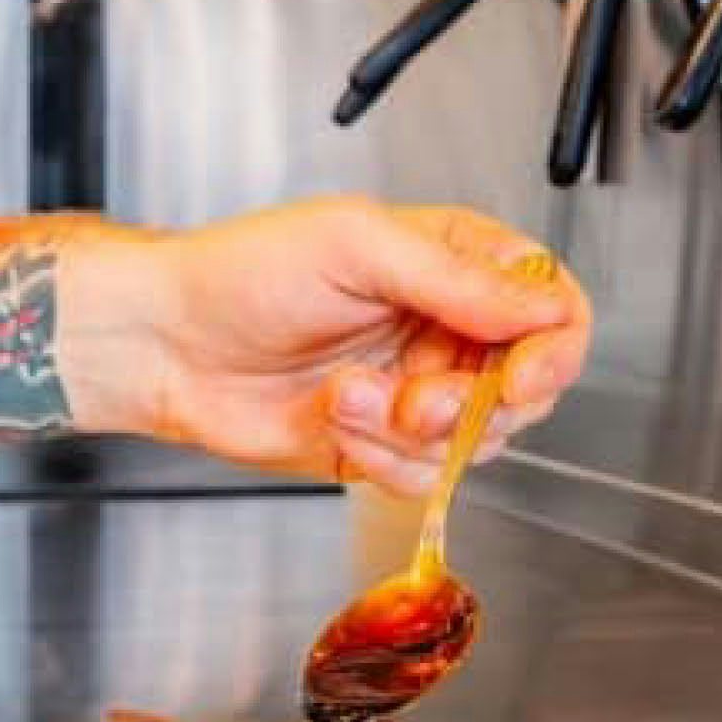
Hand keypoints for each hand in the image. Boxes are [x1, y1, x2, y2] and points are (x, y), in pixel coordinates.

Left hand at [61, 198, 592, 495]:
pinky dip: (382, 457)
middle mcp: (448, 329)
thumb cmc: (244, 271)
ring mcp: (418, 391)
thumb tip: (540, 308)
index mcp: (457, 264)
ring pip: (478, 444)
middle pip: (529, 390)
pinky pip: (425, 477)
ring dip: (412, 431)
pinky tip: (334, 415)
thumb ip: (457, 278)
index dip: (553, 351)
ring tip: (349, 393)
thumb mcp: (358, 244)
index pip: (554, 309)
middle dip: (473, 405)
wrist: (167, 342)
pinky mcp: (383, 444)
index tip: (517, 378)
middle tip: (418, 397)